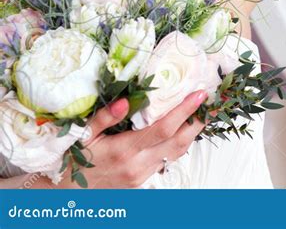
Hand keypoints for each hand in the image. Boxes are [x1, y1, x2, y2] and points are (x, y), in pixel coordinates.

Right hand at [48, 90, 207, 188]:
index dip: (184, 111)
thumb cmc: (75, 161)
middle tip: (212, 102)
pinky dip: (178, 143)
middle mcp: (138, 165)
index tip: (200, 94)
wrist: (68, 196)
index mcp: (124, 150)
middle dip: (198, 122)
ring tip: (202, 112)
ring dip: (192, 133)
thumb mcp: (84, 135)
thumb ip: (104, 117)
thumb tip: (125, 101)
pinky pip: (167, 160)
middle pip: (178, 143)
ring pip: (176, 154)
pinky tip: (182, 129)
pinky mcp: (143, 180)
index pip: (163, 128)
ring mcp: (143, 175)